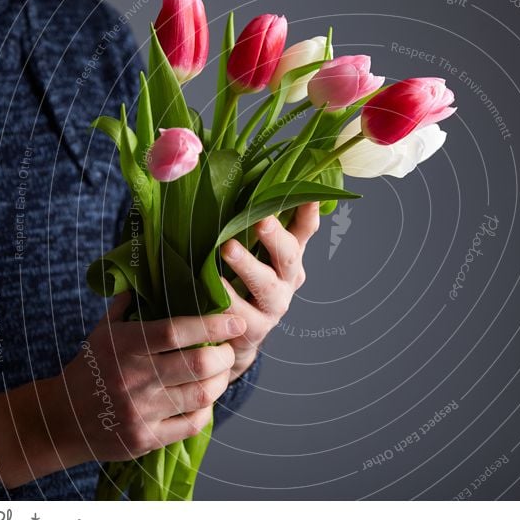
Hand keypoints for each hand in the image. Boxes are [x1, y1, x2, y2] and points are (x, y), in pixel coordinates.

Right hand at [0, 296, 246, 488]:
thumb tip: (158, 271)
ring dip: (221, 381)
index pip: (177, 331)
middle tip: (228, 350)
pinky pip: (192, 423)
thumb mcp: (104, 330)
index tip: (235, 320)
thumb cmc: (91, 368)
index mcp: (125, 346)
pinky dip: (206, 410)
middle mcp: (133, 379)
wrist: (59, 419)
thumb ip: (131, 304)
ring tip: (220, 373)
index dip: (212, 325)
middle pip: (199, 364)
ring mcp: (140, 412)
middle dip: (225, 355)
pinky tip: (203, 400)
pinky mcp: (145, 439)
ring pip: (202, 394)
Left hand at [220, 202, 319, 378]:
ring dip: (248, 266)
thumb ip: (254, 226)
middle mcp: (288, 280)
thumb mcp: (252, 253)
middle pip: (289, 256)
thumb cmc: (242, 284)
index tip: (306, 195)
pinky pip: (241, 312)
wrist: (236, 335)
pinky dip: (227, 297)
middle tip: (260, 220)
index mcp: (290, 257)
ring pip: (266, 285)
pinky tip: (212, 284)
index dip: (307, 213)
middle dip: (276, 238)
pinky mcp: (256, 328)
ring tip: (228, 249)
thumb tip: (246, 184)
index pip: (305, 230)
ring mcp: (274, 306)